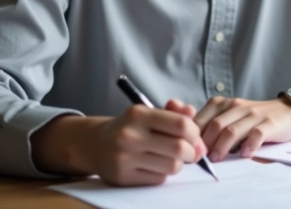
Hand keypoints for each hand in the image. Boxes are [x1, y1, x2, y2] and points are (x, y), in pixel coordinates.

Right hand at [90, 99, 206, 185]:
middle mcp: (130, 135)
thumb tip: (192, 113)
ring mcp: (124, 158)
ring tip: (170, 158)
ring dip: (178, 164)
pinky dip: (163, 174)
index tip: (193, 136)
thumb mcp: (148, 113)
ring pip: (171, 166)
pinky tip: (155, 166)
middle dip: (191, 152)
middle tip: (189, 152)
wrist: (95, 144)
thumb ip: (173, 112)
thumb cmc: (130, 127)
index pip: (181, 125)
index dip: (194, 133)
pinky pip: (158, 179)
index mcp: (139, 114)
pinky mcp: (122, 177)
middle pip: (179, 148)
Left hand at [194, 97, 290, 160]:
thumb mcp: (230, 118)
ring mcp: (254, 114)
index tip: (190, 153)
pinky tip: (244, 155)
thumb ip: (212, 127)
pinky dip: (248, 146)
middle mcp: (236, 105)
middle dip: (205, 145)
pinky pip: (256, 134)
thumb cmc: (253, 120)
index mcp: (222, 104)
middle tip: (202, 160)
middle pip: (215, 126)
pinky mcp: (269, 123)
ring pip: (232, 130)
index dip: (193, 138)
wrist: (287, 111)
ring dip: (222, 147)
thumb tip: (191, 147)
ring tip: (217, 159)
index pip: (201, 119)